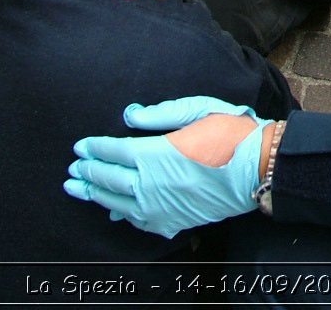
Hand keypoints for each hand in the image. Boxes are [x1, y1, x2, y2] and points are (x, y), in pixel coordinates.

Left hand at [64, 96, 268, 238]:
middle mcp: (151, 185)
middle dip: (87, 173)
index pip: (113, 152)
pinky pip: (139, 221)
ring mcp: (160, 207)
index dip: (94, 148)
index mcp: (154, 154)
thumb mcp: (196, 110)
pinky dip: (122, 214)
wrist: (258, 168)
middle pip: (109, 179)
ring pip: (117, 202)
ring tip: (78, 189)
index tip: (80, 146)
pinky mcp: (173, 220)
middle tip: (72, 169)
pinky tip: (113, 210)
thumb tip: (129, 116)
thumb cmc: (230, 134)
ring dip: (95, 195)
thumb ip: (160, 114)